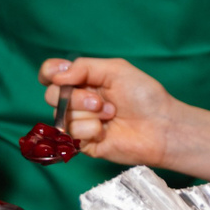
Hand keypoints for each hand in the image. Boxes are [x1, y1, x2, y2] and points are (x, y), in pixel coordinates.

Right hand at [39, 57, 179, 167]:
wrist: (160, 127)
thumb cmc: (144, 96)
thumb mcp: (115, 69)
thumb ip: (84, 67)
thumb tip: (57, 77)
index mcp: (84, 80)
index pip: (52, 73)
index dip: (49, 73)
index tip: (60, 76)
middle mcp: (78, 100)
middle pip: (51, 95)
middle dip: (75, 97)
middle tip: (100, 101)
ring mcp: (80, 122)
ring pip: (61, 115)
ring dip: (88, 114)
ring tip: (111, 114)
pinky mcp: (83, 143)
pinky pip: (71, 133)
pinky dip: (89, 130)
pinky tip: (106, 131)